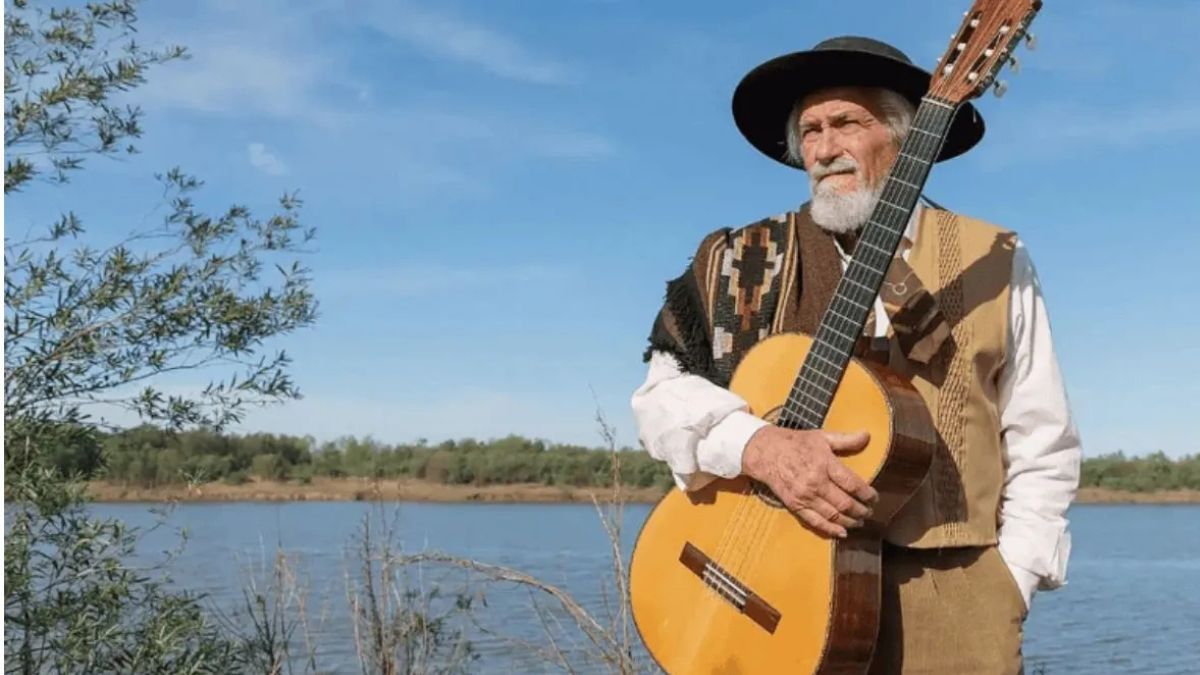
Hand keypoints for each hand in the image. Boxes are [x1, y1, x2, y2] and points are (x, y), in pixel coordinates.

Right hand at [740, 425, 877, 537]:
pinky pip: (815, 521)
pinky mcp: (795, 505)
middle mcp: (816, 482)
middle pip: (845, 503)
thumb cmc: (795, 443)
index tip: (874, 498)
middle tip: (869, 511)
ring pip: (833, 515)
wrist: (764, 452)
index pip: (852, 484)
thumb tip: (867, 435)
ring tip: (859, 521)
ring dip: (850, 521)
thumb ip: (846, 439)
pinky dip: (831, 529)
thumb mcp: (821, 437)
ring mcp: (805, 496)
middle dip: (861, 510)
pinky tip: (842, 532)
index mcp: (825, 464)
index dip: (867, 494)